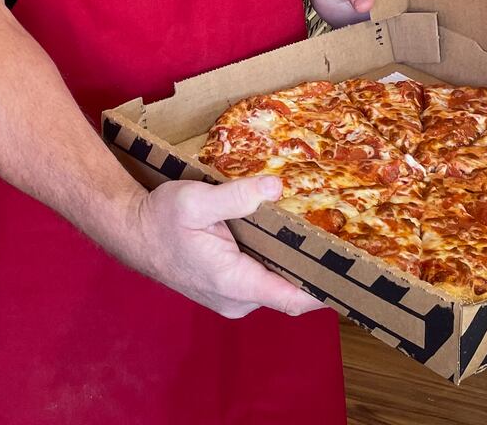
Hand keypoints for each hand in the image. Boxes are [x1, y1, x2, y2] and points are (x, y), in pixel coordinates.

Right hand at [126, 177, 330, 318]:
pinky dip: (275, 262)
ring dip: (293, 263)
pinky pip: (262, 281)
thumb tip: (276, 187)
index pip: (293, 298)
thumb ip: (236, 196)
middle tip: (341, 235)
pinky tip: (284, 237)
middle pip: (289, 291)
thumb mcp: (195, 199)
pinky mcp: (227, 290)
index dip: (326, 289)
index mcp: (234, 282)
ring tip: (318, 231)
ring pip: (276, 285)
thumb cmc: (159, 219)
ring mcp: (232, 298)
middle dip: (313, 267)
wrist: (132, 232)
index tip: (354, 274)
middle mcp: (237, 300)